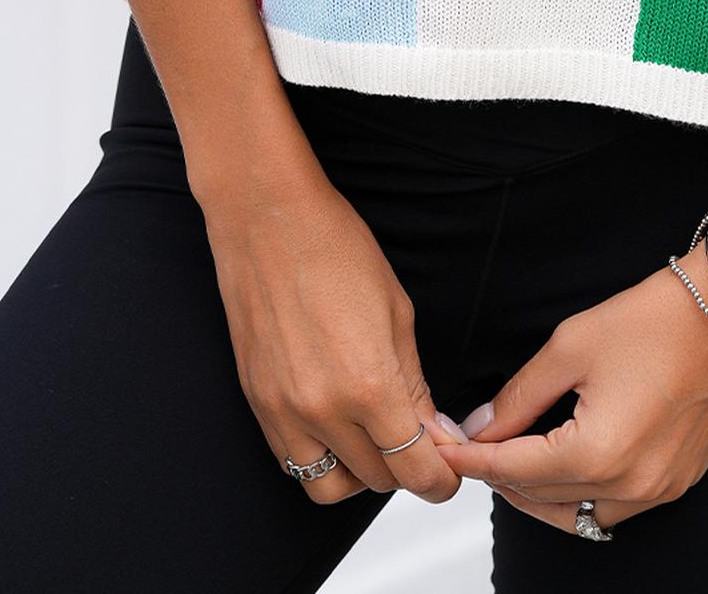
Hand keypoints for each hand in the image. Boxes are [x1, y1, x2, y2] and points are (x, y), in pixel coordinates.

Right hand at [198, 164, 462, 507]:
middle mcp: (322, 410)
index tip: (449, 473)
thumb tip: (436, 435)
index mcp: (369, 386)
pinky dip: (321, 457)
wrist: (267, 219)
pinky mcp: (258, 404)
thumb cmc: (337, 249)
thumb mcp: (397, 312)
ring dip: (360, 474)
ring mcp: (283, 411)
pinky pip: (292, 460)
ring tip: (375, 438)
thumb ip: (415, 385)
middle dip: (407, 470)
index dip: (441, 479)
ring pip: (330, 487)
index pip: (414, 469)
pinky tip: (338, 424)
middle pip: (377, 481)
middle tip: (420, 443)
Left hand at [437, 241, 707, 533]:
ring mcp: (660, 490)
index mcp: (598, 453)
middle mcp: (631, 486)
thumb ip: (520, 396)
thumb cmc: (660, 318)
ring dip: (540, 495)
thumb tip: (482, 425)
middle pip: (542, 500)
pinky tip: (564, 463)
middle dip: (500, 476)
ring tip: (513, 459)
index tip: (445, 450)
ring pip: (579, 517)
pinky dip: (581, 494)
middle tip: (472, 450)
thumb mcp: (571, 346)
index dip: (473, 458)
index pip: (513, 468)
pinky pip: (616, 509)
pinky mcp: (679, 481)